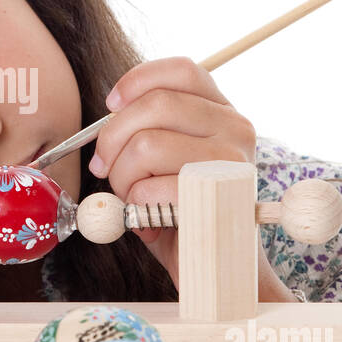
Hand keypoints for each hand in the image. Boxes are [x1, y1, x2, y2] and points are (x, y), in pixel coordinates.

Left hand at [88, 57, 256, 290]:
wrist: (218, 271)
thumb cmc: (183, 214)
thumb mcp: (167, 161)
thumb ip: (148, 130)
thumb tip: (109, 116)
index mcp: (222, 113)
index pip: (182, 70)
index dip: (137, 81)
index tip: (110, 106)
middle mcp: (236, 128)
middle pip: (155, 104)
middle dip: (113, 138)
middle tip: (105, 169)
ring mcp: (233, 162)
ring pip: (147, 145)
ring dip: (123, 178)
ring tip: (133, 201)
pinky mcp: (220, 199)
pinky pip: (152, 188)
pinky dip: (136, 207)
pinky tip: (149, 221)